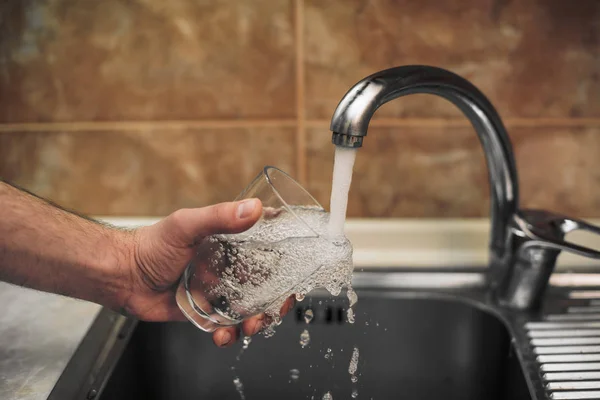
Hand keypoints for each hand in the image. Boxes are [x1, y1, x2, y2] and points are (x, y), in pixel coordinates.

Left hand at [119, 198, 295, 346]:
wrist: (122, 276)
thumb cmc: (151, 244)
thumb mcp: (187, 225)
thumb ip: (220, 217)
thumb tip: (255, 209)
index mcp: (230, 243)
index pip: (268, 252)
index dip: (285, 266)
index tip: (292, 278)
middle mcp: (228, 266)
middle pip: (265, 285)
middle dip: (274, 302)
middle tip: (273, 311)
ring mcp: (218, 290)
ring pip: (250, 309)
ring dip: (256, 321)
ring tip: (249, 326)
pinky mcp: (205, 311)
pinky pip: (226, 325)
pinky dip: (229, 334)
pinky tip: (222, 334)